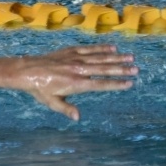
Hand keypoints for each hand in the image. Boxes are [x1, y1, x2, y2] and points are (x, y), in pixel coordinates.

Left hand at [11, 45, 136, 119]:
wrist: (28, 70)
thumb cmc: (41, 89)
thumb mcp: (53, 103)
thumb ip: (67, 109)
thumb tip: (78, 117)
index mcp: (76, 84)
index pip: (101, 84)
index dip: (116, 84)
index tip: (129, 83)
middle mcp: (78, 70)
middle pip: (104, 69)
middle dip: (122, 69)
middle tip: (136, 69)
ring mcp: (75, 58)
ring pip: (100, 57)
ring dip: (116, 57)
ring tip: (130, 57)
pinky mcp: (71, 51)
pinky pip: (90, 49)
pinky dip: (102, 48)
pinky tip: (113, 47)